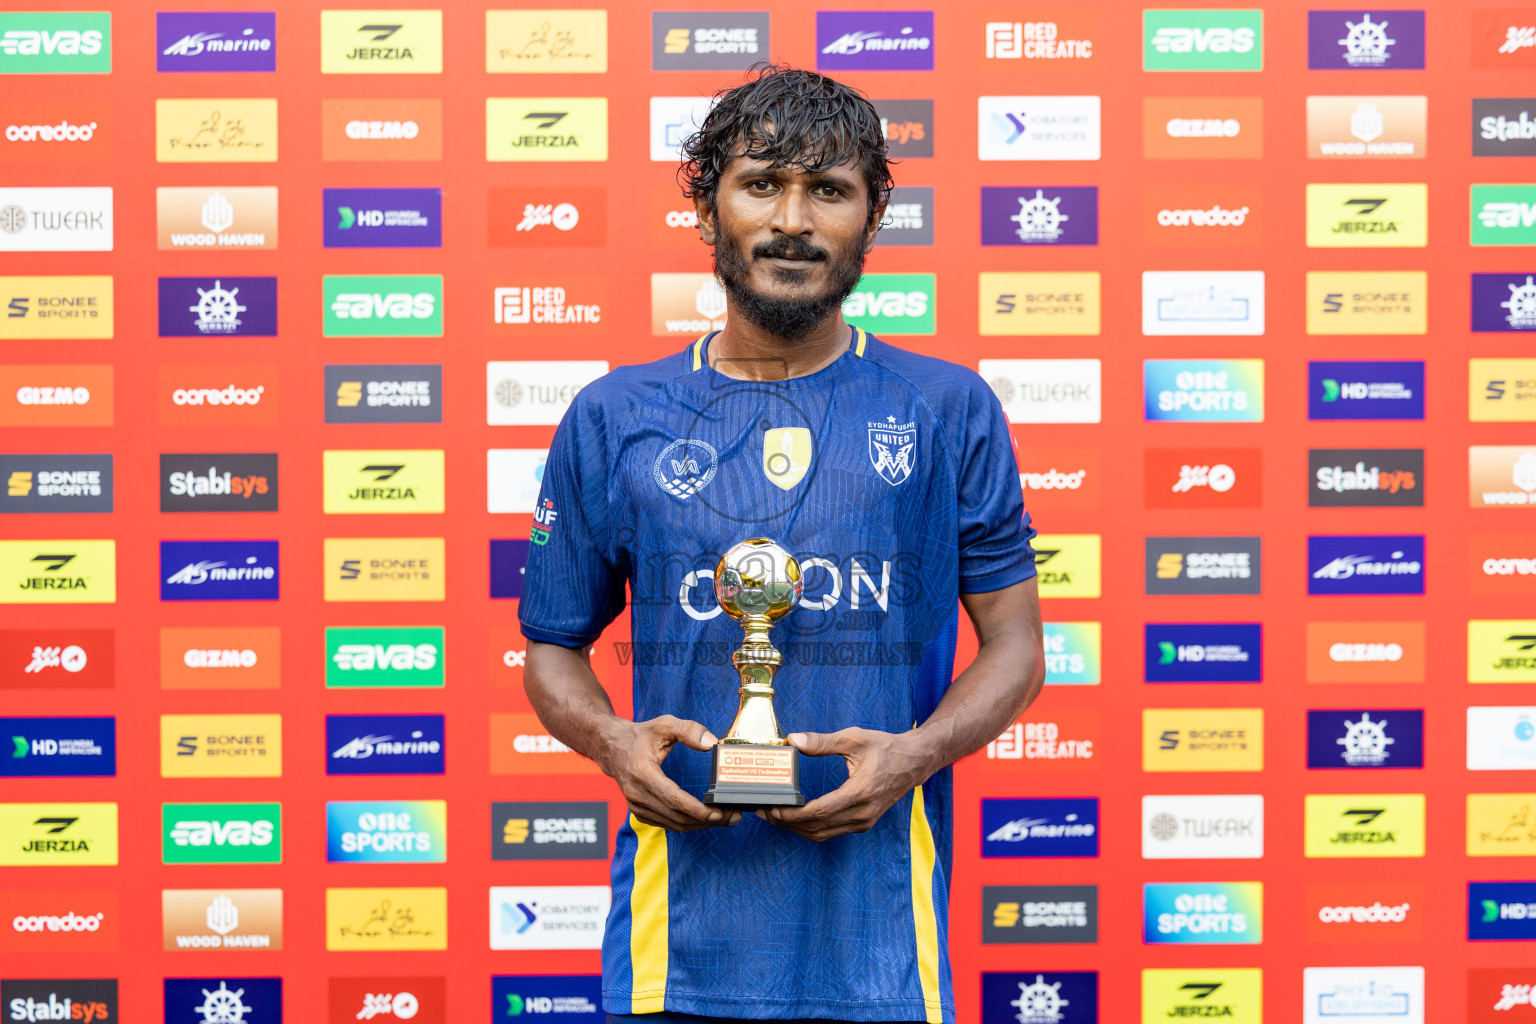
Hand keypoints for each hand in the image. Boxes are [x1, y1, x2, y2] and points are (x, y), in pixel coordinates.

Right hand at [601, 715, 740, 831]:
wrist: (611, 747)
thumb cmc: (640, 735)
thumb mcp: (664, 724)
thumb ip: (689, 730)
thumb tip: (711, 743)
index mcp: (643, 774)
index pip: (674, 799)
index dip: (698, 810)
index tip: (720, 813)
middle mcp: (637, 794)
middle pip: (677, 816)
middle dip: (707, 820)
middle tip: (733, 816)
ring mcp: (637, 806)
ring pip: (674, 824)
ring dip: (700, 824)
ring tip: (725, 819)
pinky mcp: (640, 812)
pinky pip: (667, 824)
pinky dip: (688, 824)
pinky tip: (705, 818)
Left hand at [762, 728, 933, 842]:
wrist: (914, 762)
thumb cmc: (885, 748)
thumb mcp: (854, 738)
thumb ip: (823, 741)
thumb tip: (794, 740)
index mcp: (860, 793)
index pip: (818, 812)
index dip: (791, 814)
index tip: (771, 807)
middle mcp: (862, 813)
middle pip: (816, 827)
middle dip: (787, 823)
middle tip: (765, 812)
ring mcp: (863, 822)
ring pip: (822, 834)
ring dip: (797, 828)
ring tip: (775, 815)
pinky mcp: (863, 823)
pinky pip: (831, 832)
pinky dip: (811, 828)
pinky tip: (796, 817)